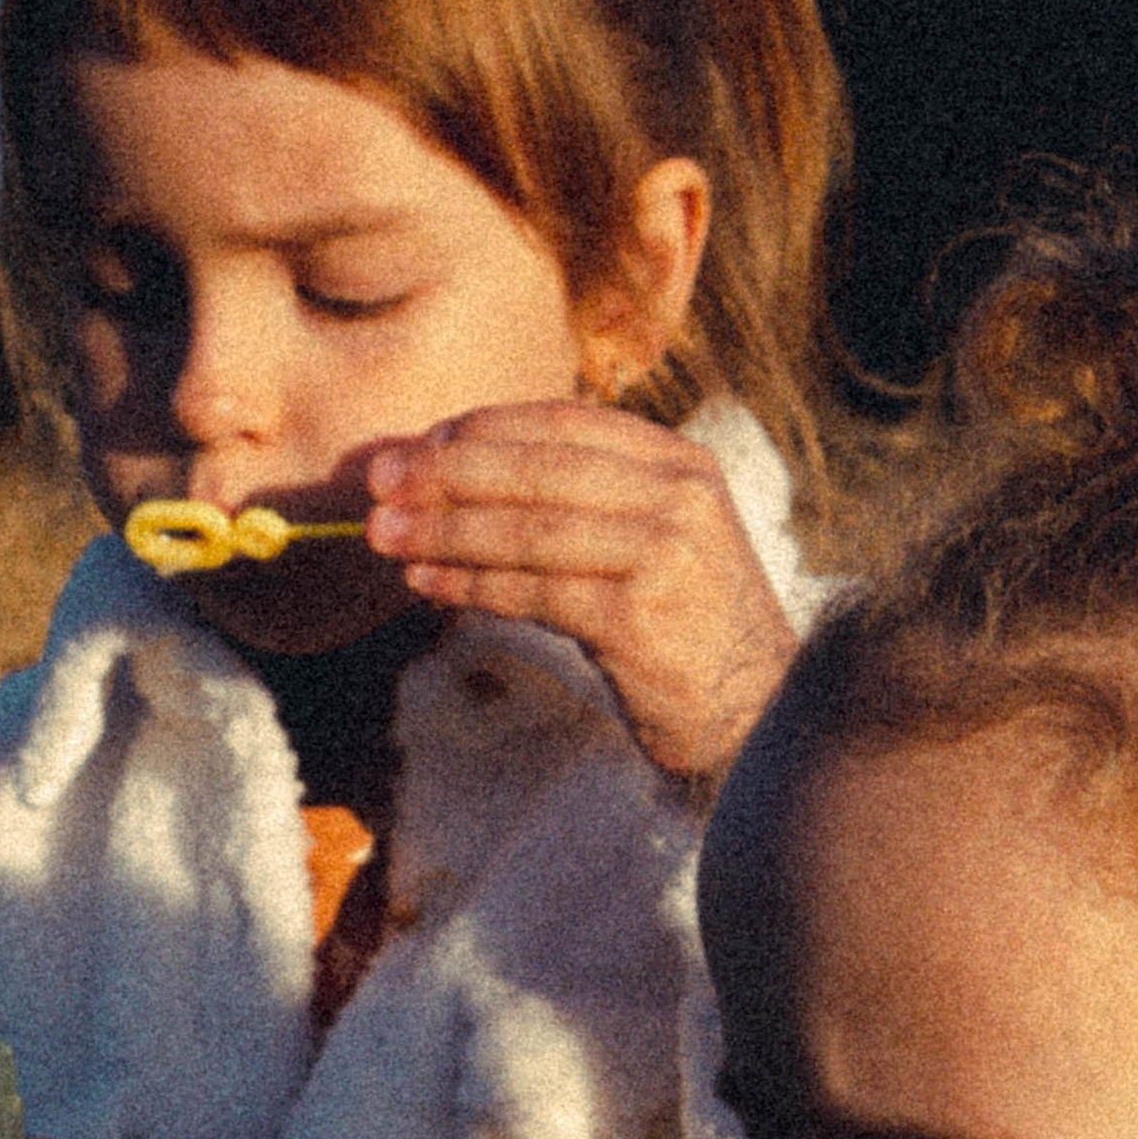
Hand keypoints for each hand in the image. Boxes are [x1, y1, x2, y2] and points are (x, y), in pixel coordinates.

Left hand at [362, 399, 797, 779]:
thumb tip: (460, 476)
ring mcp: (664, 556)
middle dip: (446, 473)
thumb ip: (585, 500)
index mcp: (679, 463)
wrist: (760, 714)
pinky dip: (472, 587)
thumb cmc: (689, 629)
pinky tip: (427, 585)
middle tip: (377, 482)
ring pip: (528, 529)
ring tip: (383, 536)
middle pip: (538, 469)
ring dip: (445, 531)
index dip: (479, 430)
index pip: (562, 423)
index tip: (415, 447)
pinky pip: (534, 592)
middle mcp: (679, 497)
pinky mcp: (639, 620)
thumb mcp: (656, 540)